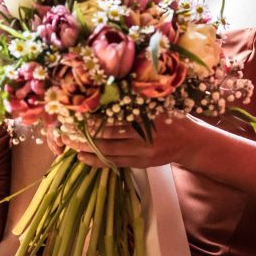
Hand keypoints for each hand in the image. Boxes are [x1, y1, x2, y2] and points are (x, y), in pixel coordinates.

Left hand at [63, 115, 200, 168]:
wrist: (190, 141)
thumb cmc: (172, 116)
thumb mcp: (157, 105)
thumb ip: (137, 102)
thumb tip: (108, 91)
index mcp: (146, 119)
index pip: (115, 120)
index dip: (94, 121)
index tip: (76, 116)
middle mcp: (143, 138)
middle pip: (107, 138)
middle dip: (84, 136)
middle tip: (65, 131)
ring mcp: (141, 153)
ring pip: (108, 153)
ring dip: (87, 149)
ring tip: (69, 145)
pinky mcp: (141, 164)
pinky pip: (115, 163)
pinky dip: (98, 161)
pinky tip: (83, 158)